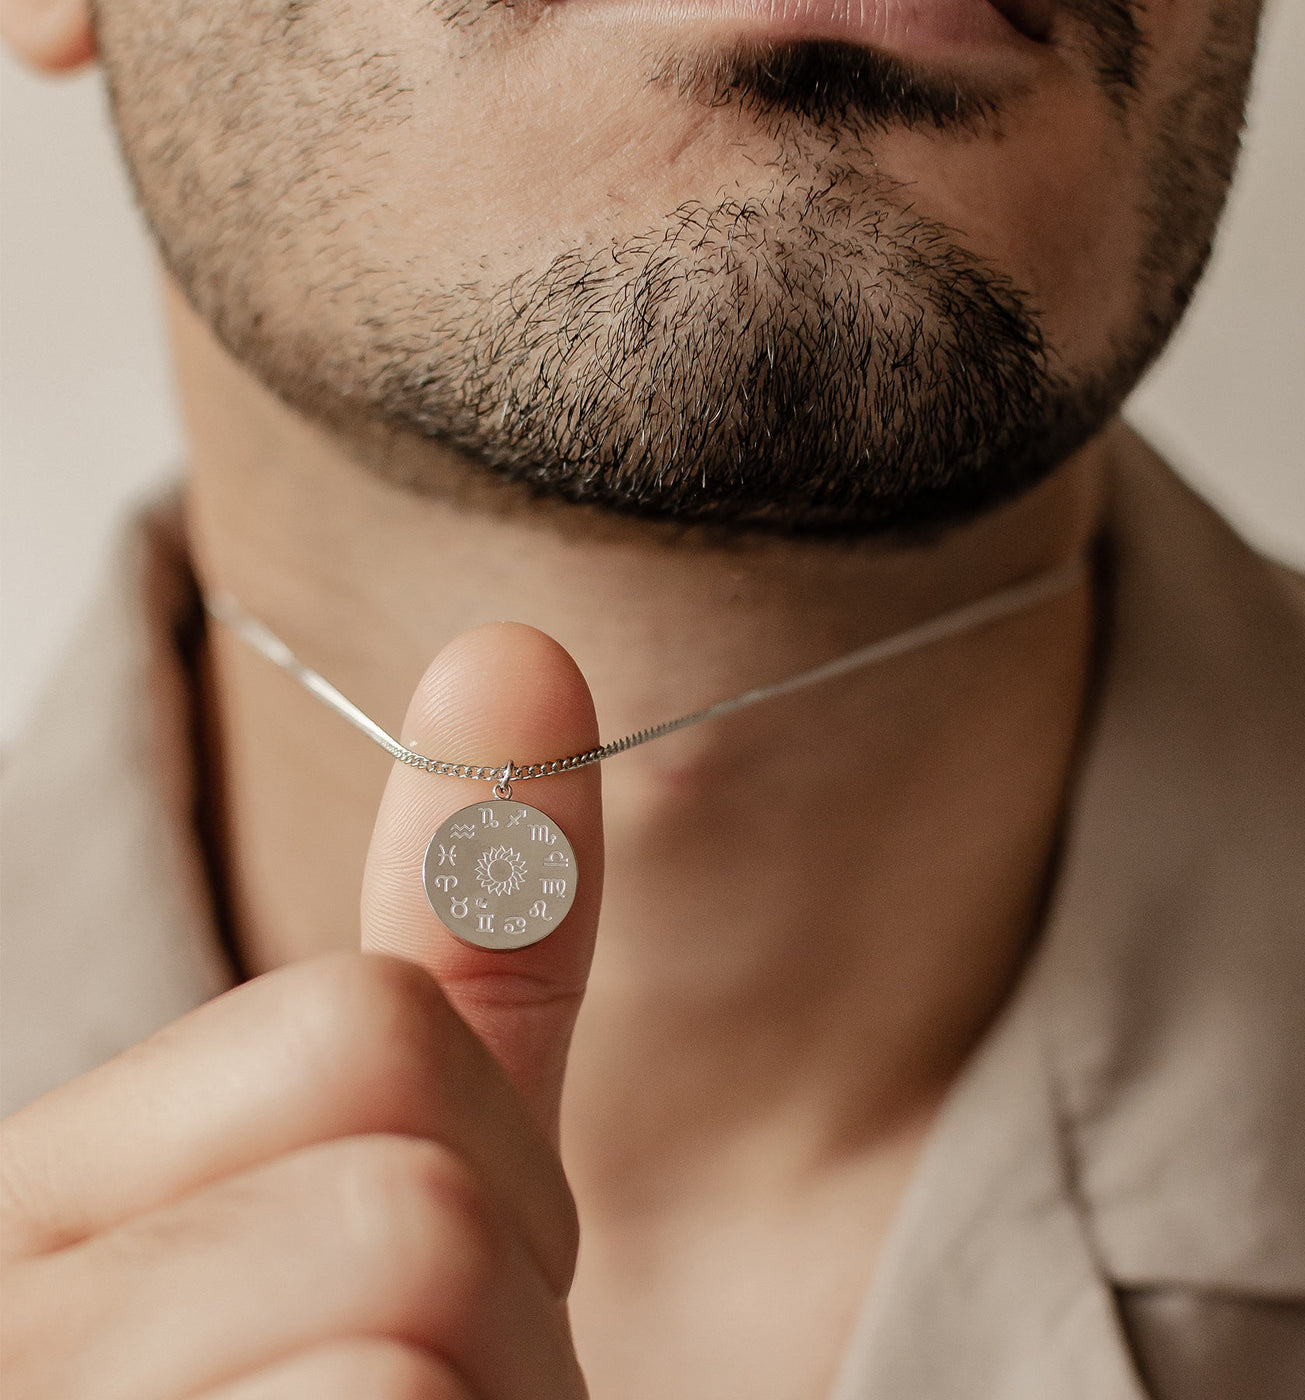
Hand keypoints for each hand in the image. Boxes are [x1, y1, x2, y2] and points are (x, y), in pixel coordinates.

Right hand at [0, 623, 603, 1398]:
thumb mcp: (425, 1170)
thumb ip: (468, 937)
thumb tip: (516, 643)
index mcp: (39, 1202)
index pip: (363, 1034)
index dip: (477, 1173)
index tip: (416, 1293)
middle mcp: (10, 1306)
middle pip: (406, 1190)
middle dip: (490, 1329)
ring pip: (406, 1314)